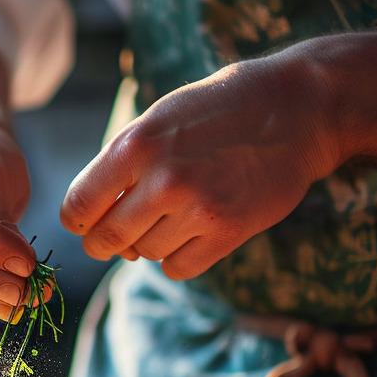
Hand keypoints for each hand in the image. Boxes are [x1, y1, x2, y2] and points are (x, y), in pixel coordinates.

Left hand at [60, 48, 340, 279]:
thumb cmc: (218, 111)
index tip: (90, 220)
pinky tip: (191, 234)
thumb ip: (120, 164)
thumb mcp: (158, 119)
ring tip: (173, 215)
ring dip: (150, 243)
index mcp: (135, 146)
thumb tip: (88, 218)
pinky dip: (178, 258)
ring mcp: (197, 209)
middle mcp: (162, 180)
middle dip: (105, 242)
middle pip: (105, 240)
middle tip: (119, 234)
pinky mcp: (228, 232)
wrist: (298, 108)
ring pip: (144, 254)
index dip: (79, 220)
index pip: (77, 208)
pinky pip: (178, 269)